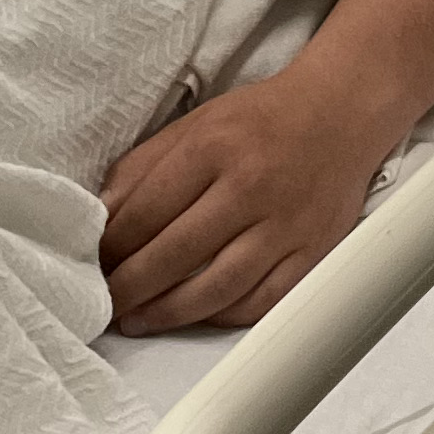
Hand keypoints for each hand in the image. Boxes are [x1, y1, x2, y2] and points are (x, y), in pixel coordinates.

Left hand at [98, 66, 392, 333]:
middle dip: (129, 288)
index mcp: (214, 148)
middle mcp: (251, 187)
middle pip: (176, 254)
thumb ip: (144, 167)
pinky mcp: (312, 251)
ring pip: (217, 288)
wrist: (341, 113)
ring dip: (168, 314)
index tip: (92, 265)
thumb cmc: (262, 120)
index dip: (111, 247)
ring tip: (139, 320)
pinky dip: (223, 316)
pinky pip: (262, 301)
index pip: (146, 212)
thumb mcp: (195, 124)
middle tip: (105, 305)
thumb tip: (102, 217)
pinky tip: (196, 316)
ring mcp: (285, 224)